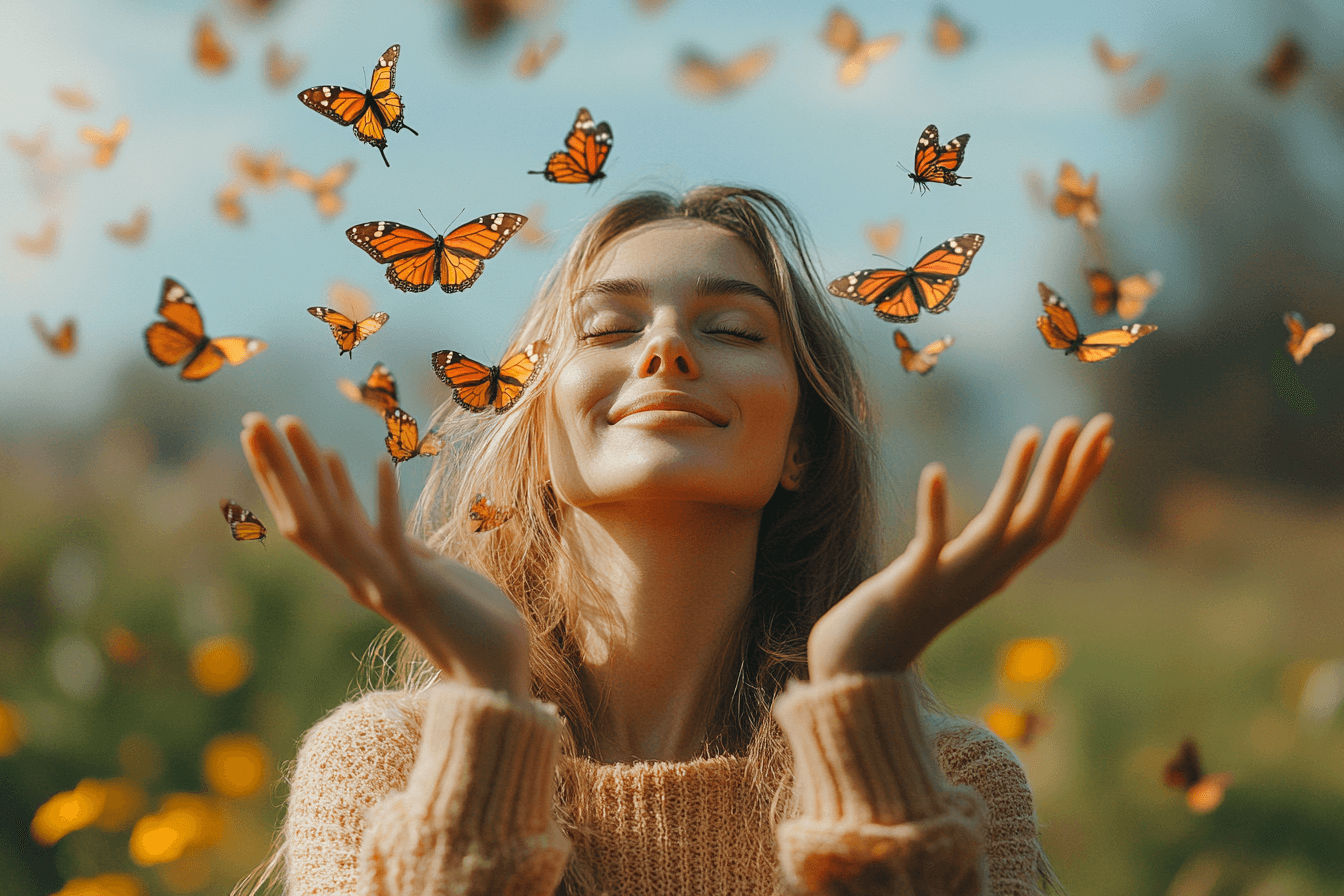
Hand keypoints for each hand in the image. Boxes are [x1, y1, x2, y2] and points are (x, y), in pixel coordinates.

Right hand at [239, 413, 530, 698]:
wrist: (497, 672)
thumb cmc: (468, 619)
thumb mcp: (425, 569)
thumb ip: (396, 545)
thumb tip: (378, 515)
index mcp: (363, 570)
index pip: (309, 517)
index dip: (284, 478)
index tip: (264, 435)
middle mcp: (362, 578)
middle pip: (305, 516)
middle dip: (278, 468)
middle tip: (252, 421)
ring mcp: (386, 584)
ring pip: (335, 524)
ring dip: (315, 474)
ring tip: (295, 428)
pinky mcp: (419, 588)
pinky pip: (392, 542)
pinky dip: (385, 504)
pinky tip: (382, 466)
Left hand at [807, 414, 1113, 681]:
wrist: (860, 666)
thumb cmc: (899, 615)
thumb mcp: (950, 574)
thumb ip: (975, 550)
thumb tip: (1003, 522)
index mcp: (995, 572)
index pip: (1051, 522)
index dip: (1080, 483)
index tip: (1104, 439)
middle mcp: (984, 577)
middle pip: (1038, 518)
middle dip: (1067, 470)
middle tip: (1091, 421)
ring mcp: (951, 580)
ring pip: (997, 525)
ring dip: (1018, 479)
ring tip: (1033, 433)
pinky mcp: (912, 583)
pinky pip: (930, 542)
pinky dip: (935, 509)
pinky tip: (936, 470)